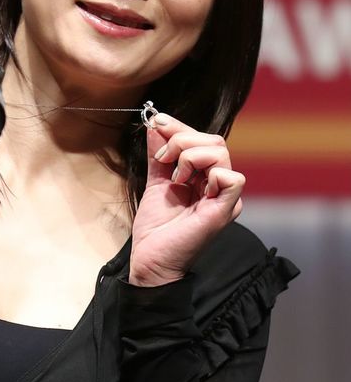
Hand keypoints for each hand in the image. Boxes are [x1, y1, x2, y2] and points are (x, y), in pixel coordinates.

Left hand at [129, 114, 244, 286]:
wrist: (150, 259)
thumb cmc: (156, 228)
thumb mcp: (156, 182)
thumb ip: (159, 155)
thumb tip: (156, 124)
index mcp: (207, 179)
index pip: (204, 139)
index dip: (180, 127)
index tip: (156, 122)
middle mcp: (220, 186)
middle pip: (215, 141)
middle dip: (182, 140)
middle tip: (162, 158)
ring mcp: (225, 198)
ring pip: (220, 153)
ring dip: (189, 156)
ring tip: (174, 177)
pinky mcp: (225, 210)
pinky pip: (231, 178)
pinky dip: (208, 174)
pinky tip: (188, 187)